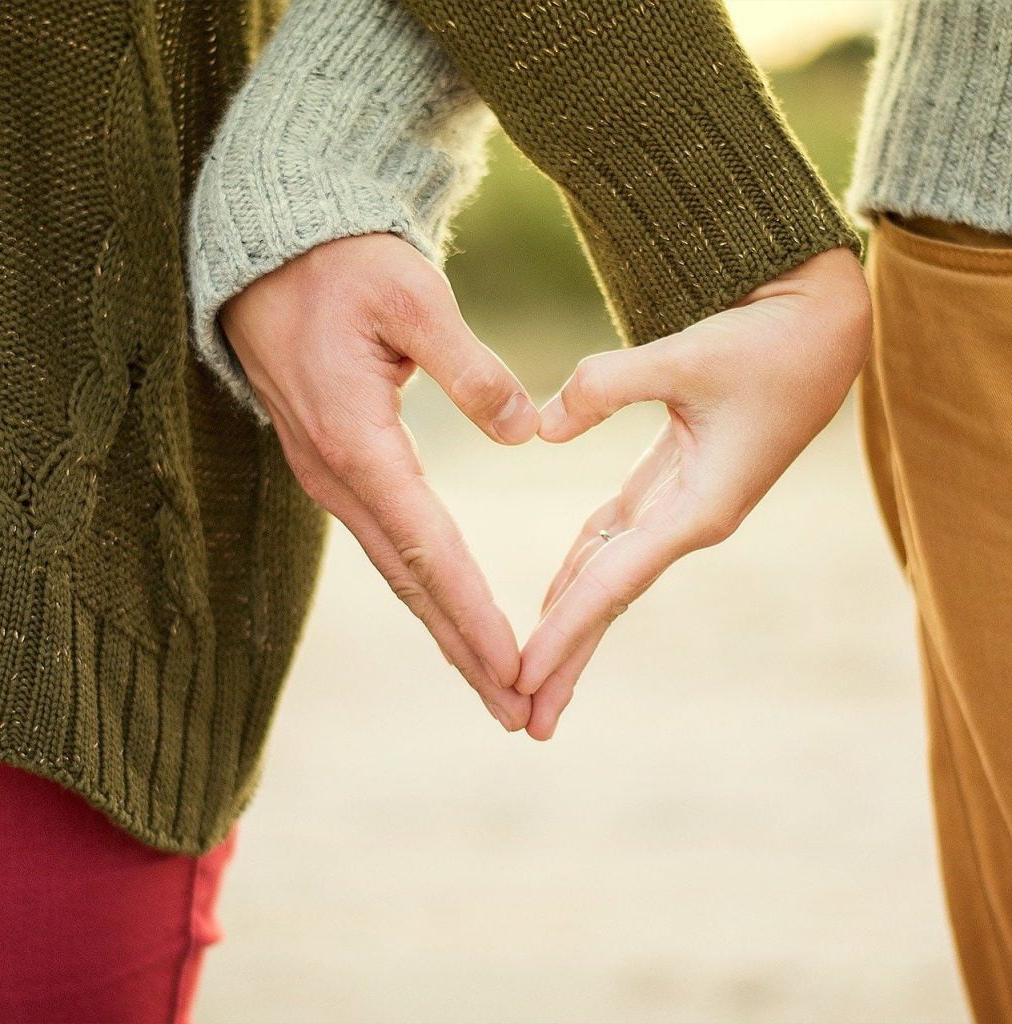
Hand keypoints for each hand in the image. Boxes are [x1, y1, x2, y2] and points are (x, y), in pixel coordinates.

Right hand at [219, 233, 538, 730]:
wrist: (271, 256)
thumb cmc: (342, 267)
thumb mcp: (412, 298)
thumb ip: (471, 368)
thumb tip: (525, 433)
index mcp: (358, 442)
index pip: (428, 548)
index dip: (473, 612)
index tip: (516, 667)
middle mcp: (338, 476)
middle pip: (411, 583)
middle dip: (464, 651)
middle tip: (517, 710)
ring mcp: (331, 478)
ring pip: (398, 572)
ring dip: (446, 631)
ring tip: (495, 684)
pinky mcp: (337, 469)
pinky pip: (388, 544)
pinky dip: (425, 590)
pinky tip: (451, 616)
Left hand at [517, 246, 871, 739]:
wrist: (822, 329)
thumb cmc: (769, 343)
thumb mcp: (687, 356)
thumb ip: (607, 385)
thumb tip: (540, 430)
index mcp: (699, 509)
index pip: (613, 584)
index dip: (564, 632)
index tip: (520, 678)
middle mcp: (689, 521)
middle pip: (610, 601)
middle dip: (567, 659)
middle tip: (524, 720)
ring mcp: (683, 507)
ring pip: (611, 575)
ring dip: (571, 623)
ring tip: (533, 674)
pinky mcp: (675, 482)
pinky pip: (616, 538)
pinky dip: (582, 568)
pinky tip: (556, 594)